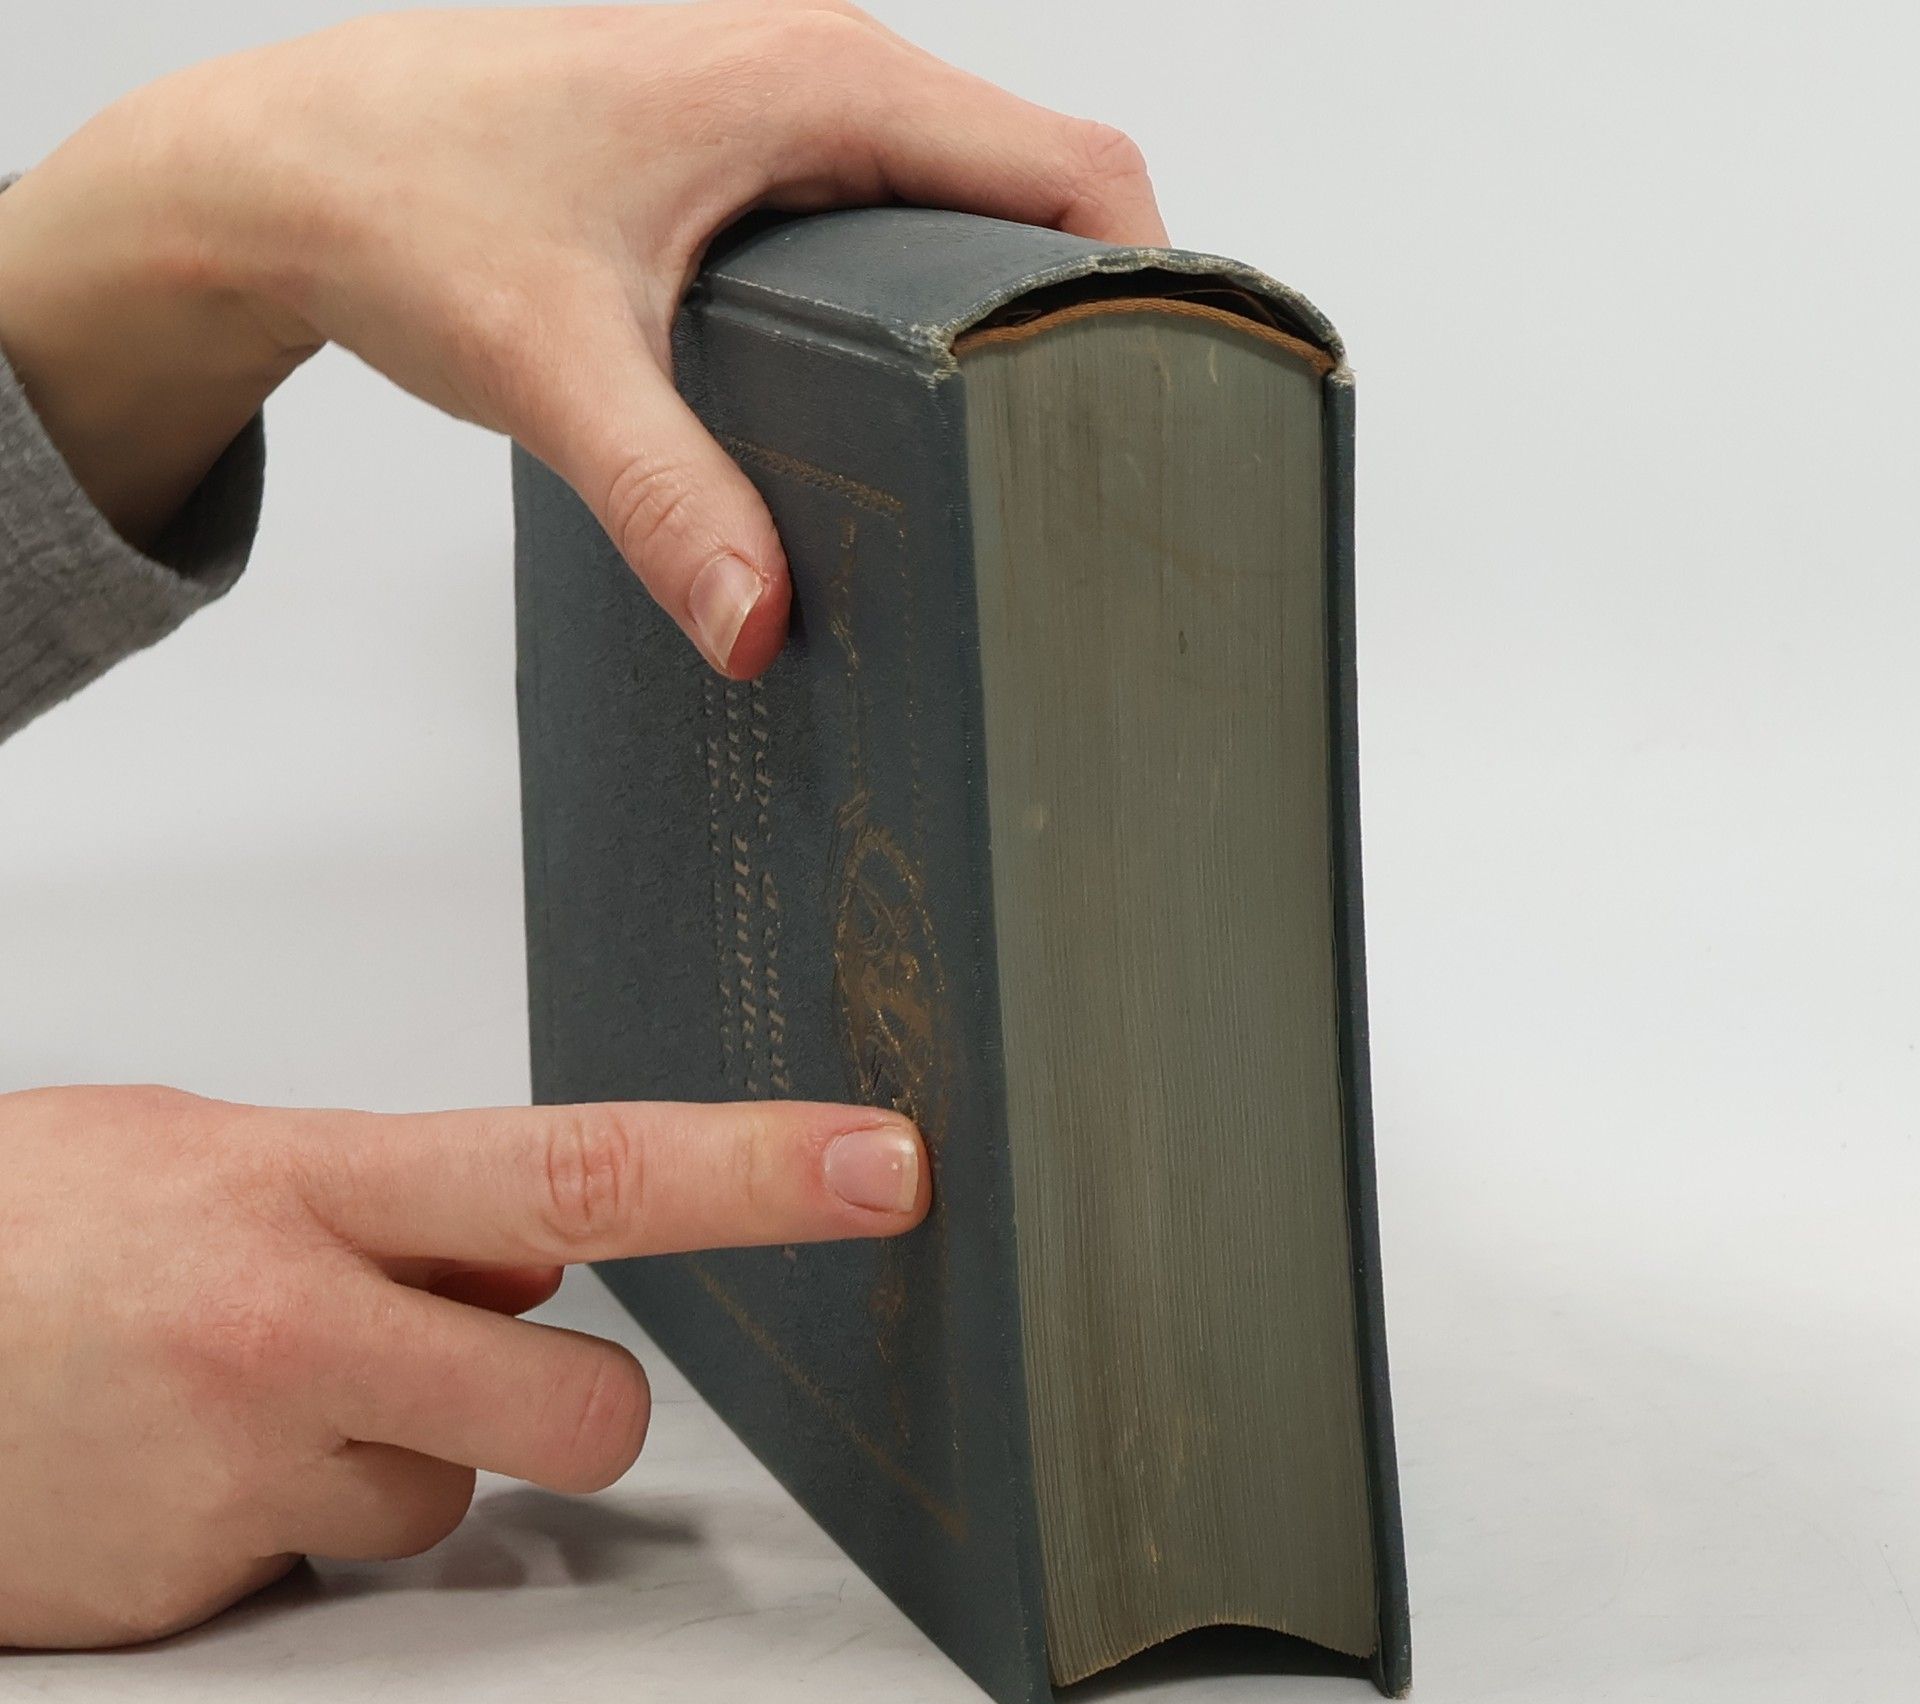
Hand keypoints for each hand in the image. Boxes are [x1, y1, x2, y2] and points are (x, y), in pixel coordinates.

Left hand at [0, 2, 1164, 674]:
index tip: (1171, 411)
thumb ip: (668, 497)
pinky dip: (934, 314)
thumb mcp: (553, 363)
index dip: (1151, 285)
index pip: (1070, 168)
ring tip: (1024, 468)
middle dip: (1092, 322)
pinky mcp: (750, 170)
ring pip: (969, 212)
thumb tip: (761, 628)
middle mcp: (823, 79)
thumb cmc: (405, 206)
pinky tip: (907, 425)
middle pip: (1041, 193)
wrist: (284, 165)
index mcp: (818, 83)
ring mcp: (789, 118)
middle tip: (1102, 474)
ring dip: (1010, 324)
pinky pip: (896, 229)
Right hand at [0, 1082, 927, 1646]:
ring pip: (450, 1499)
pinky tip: (188, 1458)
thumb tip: (543, 1261)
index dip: (751, 1171)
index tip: (881, 1166)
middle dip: (588, 1405)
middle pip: (589, 1403)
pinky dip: (296, 1518)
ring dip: (392, 1454)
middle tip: (483, 1357)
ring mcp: (245, 1474)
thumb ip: (399, 1202)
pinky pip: (334, 1562)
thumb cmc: (23, 1230)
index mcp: (304, 1184)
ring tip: (246, 1392)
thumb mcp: (218, 1150)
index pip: (584, 1170)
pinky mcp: (201, 1589)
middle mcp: (288, 1329)